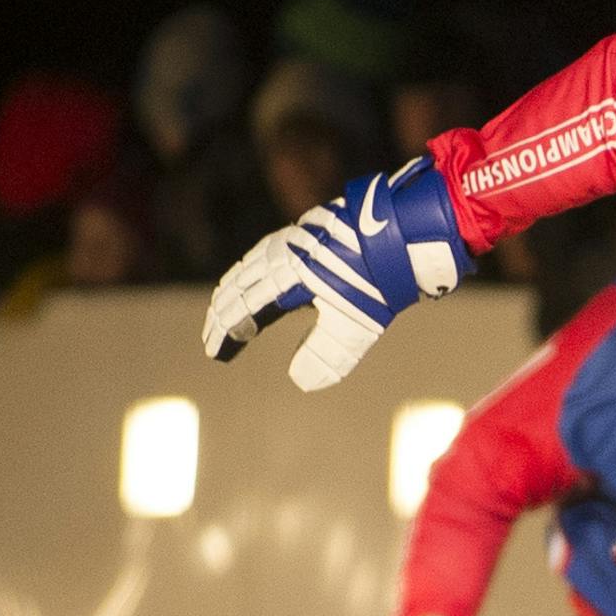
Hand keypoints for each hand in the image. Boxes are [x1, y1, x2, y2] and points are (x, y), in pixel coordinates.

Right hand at [203, 158, 472, 389]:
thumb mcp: (355, 328)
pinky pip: (264, 253)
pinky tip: (257, 276)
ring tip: (224, 310)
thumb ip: (325, 355)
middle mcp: (281, 257)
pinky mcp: (306, 232)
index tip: (216, 354)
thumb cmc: (379, 284)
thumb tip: (300, 382)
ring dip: (233, 291)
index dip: (226, 335)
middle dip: (223, 316)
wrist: (402, 236)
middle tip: (213, 340)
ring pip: (248, 268)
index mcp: (285, 281)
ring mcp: (293, 241)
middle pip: (238, 288)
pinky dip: (250, 271)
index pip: (243, 312)